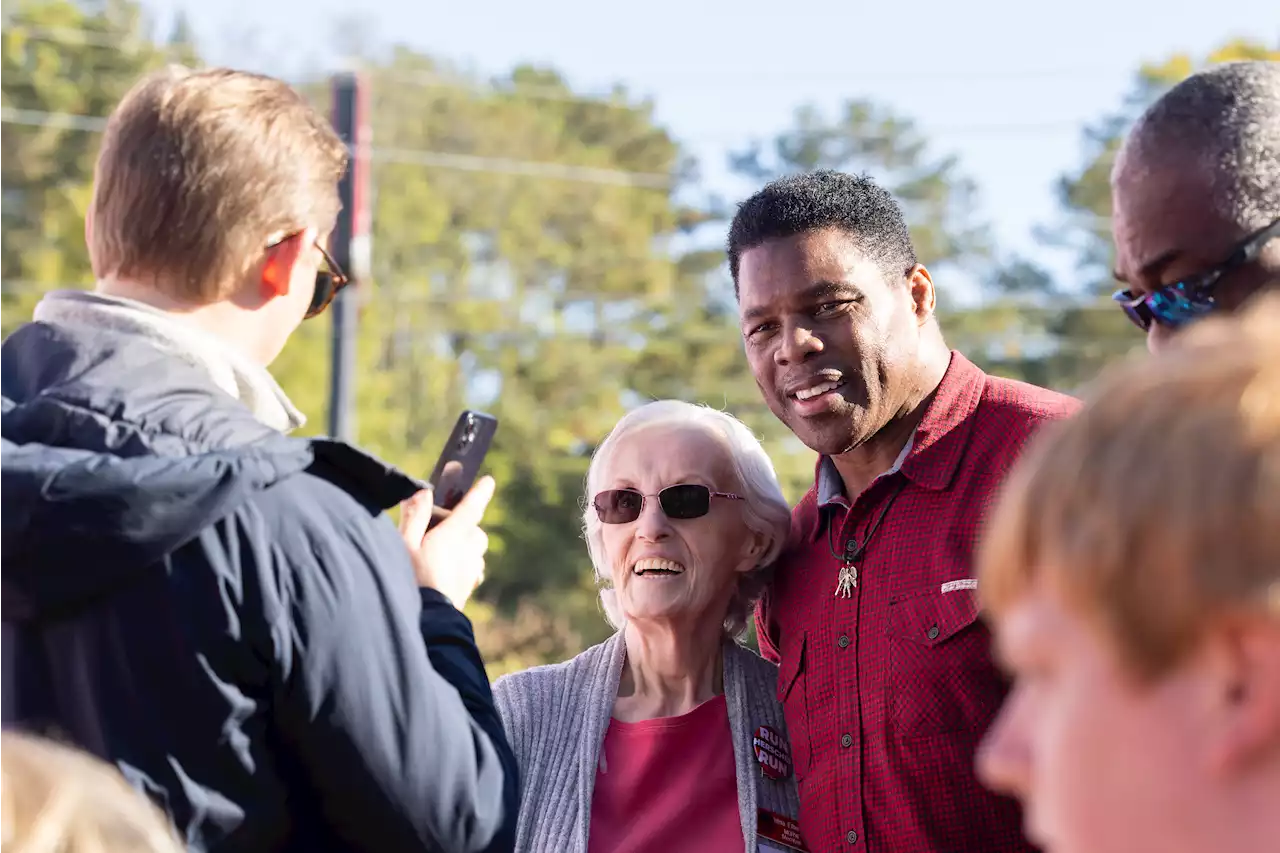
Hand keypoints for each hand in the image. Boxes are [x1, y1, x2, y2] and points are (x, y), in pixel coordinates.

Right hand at [398, 476, 494, 609]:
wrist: (427, 623)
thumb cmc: (410, 581)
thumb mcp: (404, 545)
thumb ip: (414, 517)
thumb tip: (422, 492)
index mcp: (454, 536)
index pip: (471, 508)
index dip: (480, 493)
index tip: (488, 481)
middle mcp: (468, 551)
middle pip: (475, 530)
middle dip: (464, 524)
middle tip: (438, 527)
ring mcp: (471, 571)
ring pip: (475, 550)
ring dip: (464, 545)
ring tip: (439, 551)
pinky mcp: (468, 588)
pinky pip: (472, 569)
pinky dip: (464, 564)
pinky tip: (446, 572)